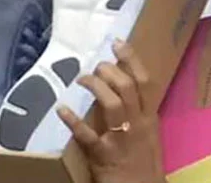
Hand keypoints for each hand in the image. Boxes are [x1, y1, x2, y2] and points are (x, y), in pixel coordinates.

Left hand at [57, 41, 166, 182]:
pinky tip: (61, 109)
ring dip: (95, 86)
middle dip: (109, 70)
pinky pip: (88, 134)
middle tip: (96, 65)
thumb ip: (136, 114)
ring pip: (112, 103)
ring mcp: (122, 139)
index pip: (145, 81)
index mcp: (149, 118)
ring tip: (81, 79)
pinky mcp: (105, 155)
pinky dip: (73, 120)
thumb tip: (119, 89)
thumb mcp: (147, 136)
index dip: (131, 59)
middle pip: (126, 87)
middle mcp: (138, 124)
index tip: (117, 43)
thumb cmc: (143, 165)